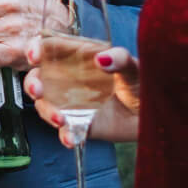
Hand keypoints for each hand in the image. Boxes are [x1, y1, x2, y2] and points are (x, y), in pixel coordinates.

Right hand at [24, 45, 141, 146]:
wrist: (154, 114)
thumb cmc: (143, 84)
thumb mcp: (134, 67)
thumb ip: (120, 59)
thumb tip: (101, 59)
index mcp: (79, 58)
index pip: (50, 49)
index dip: (36, 49)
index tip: (35, 56)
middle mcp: (69, 80)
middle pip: (39, 79)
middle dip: (33, 84)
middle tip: (38, 90)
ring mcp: (72, 104)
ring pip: (46, 106)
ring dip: (47, 112)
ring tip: (60, 120)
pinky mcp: (80, 125)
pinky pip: (65, 131)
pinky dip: (65, 136)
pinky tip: (71, 139)